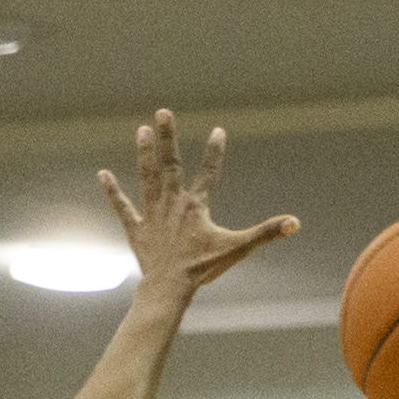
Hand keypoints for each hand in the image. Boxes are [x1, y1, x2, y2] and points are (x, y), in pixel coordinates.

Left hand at [101, 109, 298, 309]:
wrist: (169, 287)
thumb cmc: (203, 268)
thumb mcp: (237, 249)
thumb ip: (266, 233)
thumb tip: (295, 223)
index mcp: (195, 205)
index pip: (208, 172)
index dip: (214, 151)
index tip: (218, 130)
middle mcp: (171, 202)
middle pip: (169, 164)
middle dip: (167, 137)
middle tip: (162, 112)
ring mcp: (151, 214)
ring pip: (146, 177)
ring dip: (144, 153)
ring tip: (141, 131)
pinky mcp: (136, 228)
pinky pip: (122, 206)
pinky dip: (112, 191)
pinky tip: (102, 174)